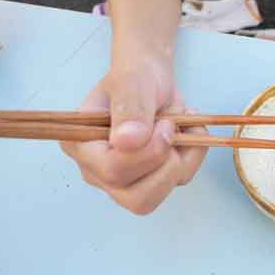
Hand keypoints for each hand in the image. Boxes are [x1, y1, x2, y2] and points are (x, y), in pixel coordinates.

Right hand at [60, 58, 206, 214]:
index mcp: (81, 146)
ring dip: (182, 159)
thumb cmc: (134, 76)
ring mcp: (125, 181)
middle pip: (136, 198)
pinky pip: (179, 180)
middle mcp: (98, 172)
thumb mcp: (131, 81)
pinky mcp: (152, 180)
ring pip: (158, 196)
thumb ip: (128, 108)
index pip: (112, 171)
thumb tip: (127, 143)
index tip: (165, 124)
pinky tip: (187, 132)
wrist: (151, 78)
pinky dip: (192, 155)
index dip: (147, 154)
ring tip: (181, 125)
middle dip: (165, 165)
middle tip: (172, 127)